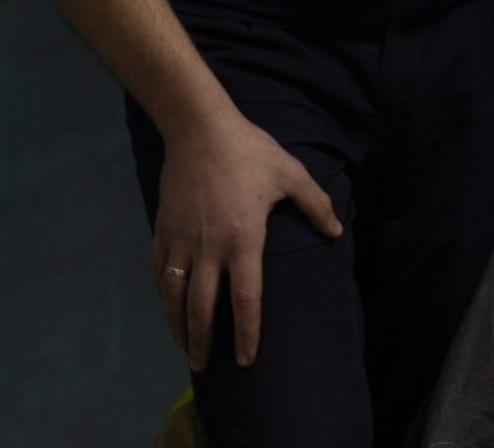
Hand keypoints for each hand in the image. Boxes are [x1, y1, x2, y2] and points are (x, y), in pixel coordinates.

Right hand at [150, 110, 342, 370]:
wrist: (198, 127)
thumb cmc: (248, 151)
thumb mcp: (290, 173)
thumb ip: (315, 204)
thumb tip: (335, 232)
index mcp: (243, 240)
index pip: (245, 300)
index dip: (247, 333)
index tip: (246, 360)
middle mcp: (209, 248)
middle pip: (203, 308)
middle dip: (203, 342)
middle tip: (202, 367)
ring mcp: (182, 239)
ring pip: (175, 295)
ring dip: (178, 325)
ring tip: (184, 346)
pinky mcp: (163, 228)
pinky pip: (158, 270)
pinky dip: (161, 294)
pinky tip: (167, 305)